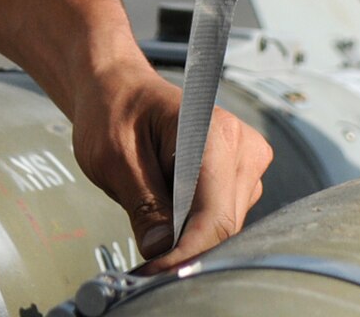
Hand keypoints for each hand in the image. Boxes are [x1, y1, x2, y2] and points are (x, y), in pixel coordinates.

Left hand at [69, 63, 272, 273]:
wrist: (118, 88)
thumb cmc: (113, 110)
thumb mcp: (113, 157)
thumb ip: (142, 203)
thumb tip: (161, 250)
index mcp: (214, 133)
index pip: (213, 215)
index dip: (185, 252)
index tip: (156, 272)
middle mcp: (242, 146)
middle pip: (223, 225)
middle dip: (185, 247)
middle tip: (145, 256)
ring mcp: (246, 161)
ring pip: (225, 226)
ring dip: (188, 233)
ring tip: (150, 211)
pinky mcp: (239, 175)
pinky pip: (222, 216)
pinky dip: (193, 223)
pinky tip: (166, 205)